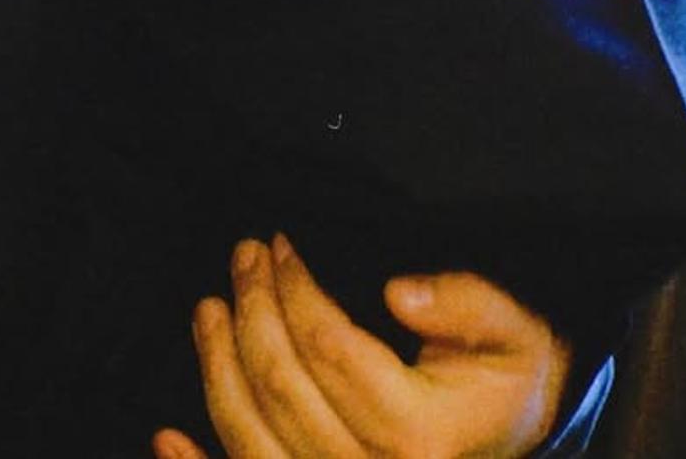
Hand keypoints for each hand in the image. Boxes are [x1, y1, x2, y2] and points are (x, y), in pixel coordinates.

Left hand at [152, 237, 568, 458]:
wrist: (520, 432)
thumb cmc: (507, 379)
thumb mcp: (511, 329)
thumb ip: (464, 304)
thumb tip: (397, 292)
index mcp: (421, 437)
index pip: (332, 350)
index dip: (295, 291)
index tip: (279, 246)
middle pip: (285, 389)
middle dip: (252, 312)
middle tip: (242, 256)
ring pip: (253, 440)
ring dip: (217, 370)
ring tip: (207, 310)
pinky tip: (165, 437)